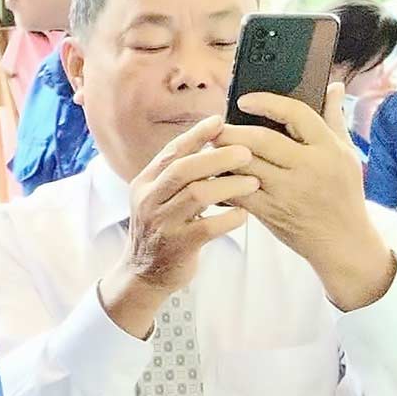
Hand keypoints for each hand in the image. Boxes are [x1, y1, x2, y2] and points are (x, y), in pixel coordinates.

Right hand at [98, 117, 254, 337]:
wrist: (143, 274)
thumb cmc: (161, 230)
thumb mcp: (157, 198)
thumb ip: (176, 174)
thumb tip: (210, 140)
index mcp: (144, 183)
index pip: (171, 152)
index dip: (196, 135)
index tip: (220, 121)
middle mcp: (148, 200)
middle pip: (184, 169)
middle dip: (218, 157)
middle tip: (247, 152)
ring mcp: (161, 224)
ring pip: (198, 195)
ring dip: (230, 186)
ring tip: (253, 182)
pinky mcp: (177, 246)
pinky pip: (208, 227)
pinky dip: (230, 218)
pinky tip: (244, 215)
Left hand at [217, 86, 395, 310]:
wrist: (342, 240)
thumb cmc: (344, 193)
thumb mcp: (346, 154)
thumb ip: (334, 119)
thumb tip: (331, 85)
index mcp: (328, 149)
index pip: (297, 114)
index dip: (267, 102)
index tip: (244, 99)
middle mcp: (308, 167)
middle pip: (262, 140)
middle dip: (232, 131)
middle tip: (215, 126)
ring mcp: (288, 191)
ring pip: (245, 166)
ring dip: (221, 155)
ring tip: (208, 147)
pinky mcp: (271, 211)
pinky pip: (238, 192)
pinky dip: (221, 182)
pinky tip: (211, 174)